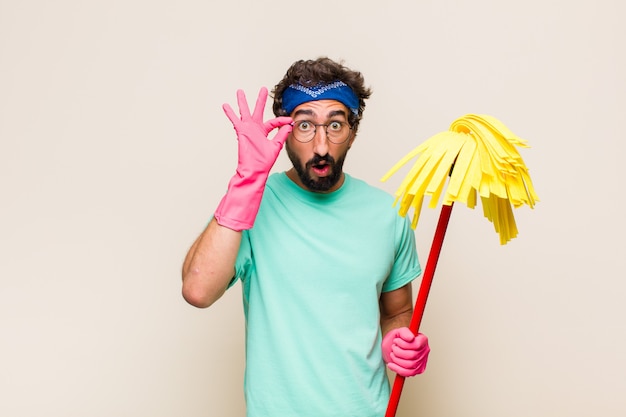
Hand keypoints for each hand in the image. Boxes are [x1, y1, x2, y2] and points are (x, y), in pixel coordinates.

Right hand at [214, 88, 292, 230]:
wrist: (255, 171)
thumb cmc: (264, 162)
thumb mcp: (276, 146)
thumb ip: (281, 135)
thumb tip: (290, 125)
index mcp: (264, 132)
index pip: (274, 122)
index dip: (283, 121)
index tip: (290, 120)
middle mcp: (256, 129)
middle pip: (259, 111)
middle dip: (260, 100)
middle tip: (263, 88)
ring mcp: (248, 130)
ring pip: (245, 112)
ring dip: (243, 102)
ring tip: (240, 91)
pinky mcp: (242, 132)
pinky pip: (235, 120)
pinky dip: (230, 113)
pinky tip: (225, 105)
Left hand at [382, 327, 429, 376]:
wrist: (392, 344)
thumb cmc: (397, 338)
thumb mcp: (399, 331)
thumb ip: (405, 332)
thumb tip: (411, 338)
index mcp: (423, 340)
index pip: (417, 345)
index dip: (404, 344)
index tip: (396, 341)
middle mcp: (424, 351)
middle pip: (412, 355)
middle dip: (398, 352)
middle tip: (393, 347)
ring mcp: (421, 362)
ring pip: (410, 365)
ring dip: (397, 359)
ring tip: (393, 354)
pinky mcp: (415, 370)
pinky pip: (408, 373)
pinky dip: (397, 369)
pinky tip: (391, 364)